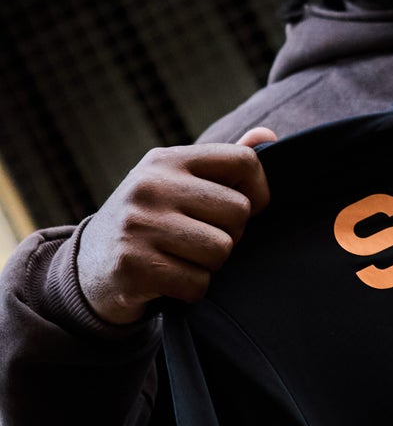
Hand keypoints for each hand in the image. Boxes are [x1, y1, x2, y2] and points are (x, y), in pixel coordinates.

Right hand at [76, 128, 274, 324]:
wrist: (91, 266)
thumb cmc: (151, 221)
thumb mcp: (178, 184)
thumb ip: (223, 165)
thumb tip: (267, 136)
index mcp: (167, 160)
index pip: (244, 162)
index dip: (260, 192)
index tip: (244, 211)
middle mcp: (150, 186)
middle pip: (238, 212)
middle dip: (230, 235)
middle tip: (200, 241)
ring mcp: (138, 224)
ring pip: (221, 250)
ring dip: (210, 265)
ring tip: (182, 258)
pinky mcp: (132, 264)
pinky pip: (198, 283)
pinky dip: (191, 289)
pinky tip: (168, 279)